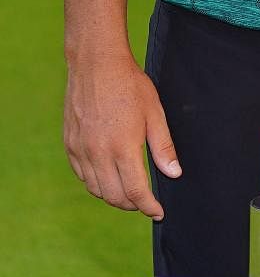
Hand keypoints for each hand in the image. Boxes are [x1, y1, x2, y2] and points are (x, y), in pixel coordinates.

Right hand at [64, 54, 180, 218]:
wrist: (96, 64)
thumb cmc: (130, 85)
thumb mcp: (154, 112)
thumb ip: (163, 146)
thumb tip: (173, 173)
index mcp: (123, 147)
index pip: (135, 191)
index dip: (148, 206)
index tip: (158, 212)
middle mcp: (98, 153)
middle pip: (114, 196)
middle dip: (132, 205)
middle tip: (145, 201)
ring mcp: (81, 150)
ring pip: (96, 189)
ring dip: (113, 196)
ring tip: (128, 190)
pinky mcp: (70, 144)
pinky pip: (82, 175)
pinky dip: (96, 182)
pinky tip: (107, 174)